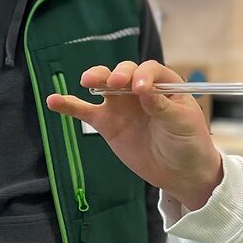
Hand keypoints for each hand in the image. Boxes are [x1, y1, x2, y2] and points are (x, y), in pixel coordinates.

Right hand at [45, 60, 223, 209]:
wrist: (180, 172)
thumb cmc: (189, 142)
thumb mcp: (182, 124)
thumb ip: (162, 107)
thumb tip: (143, 89)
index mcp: (164, 84)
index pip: (149, 70)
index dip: (143, 75)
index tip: (141, 89)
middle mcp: (140, 90)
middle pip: (123, 73)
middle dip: (117, 74)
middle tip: (114, 84)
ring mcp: (121, 106)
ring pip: (103, 86)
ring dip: (94, 79)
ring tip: (86, 81)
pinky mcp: (107, 124)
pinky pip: (85, 111)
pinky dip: (69, 105)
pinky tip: (53, 101)